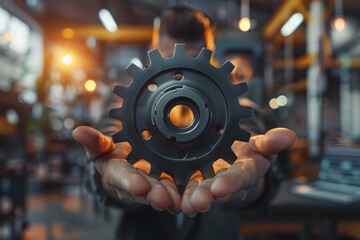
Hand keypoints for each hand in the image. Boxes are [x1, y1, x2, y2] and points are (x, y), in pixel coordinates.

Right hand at [72, 126, 180, 213]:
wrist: (126, 164)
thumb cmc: (112, 155)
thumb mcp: (101, 148)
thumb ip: (94, 141)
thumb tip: (78, 131)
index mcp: (117, 173)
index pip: (122, 178)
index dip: (130, 182)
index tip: (138, 186)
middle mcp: (136, 184)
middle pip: (146, 191)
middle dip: (154, 195)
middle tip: (162, 198)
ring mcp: (153, 185)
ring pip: (163, 193)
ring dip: (171, 198)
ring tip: (180, 201)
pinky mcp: (168, 184)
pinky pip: (178, 190)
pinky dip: (186, 194)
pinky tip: (195, 197)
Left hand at [181, 128, 295, 215]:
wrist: (232, 153)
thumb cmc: (248, 150)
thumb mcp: (261, 145)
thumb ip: (271, 142)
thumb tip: (289, 136)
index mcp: (244, 173)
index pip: (239, 178)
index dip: (231, 183)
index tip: (221, 188)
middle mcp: (225, 181)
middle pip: (215, 190)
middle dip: (206, 196)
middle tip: (197, 201)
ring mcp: (207, 181)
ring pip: (196, 191)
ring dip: (188, 198)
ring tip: (181, 203)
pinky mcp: (190, 179)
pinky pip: (180, 186)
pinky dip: (172, 191)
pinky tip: (162, 194)